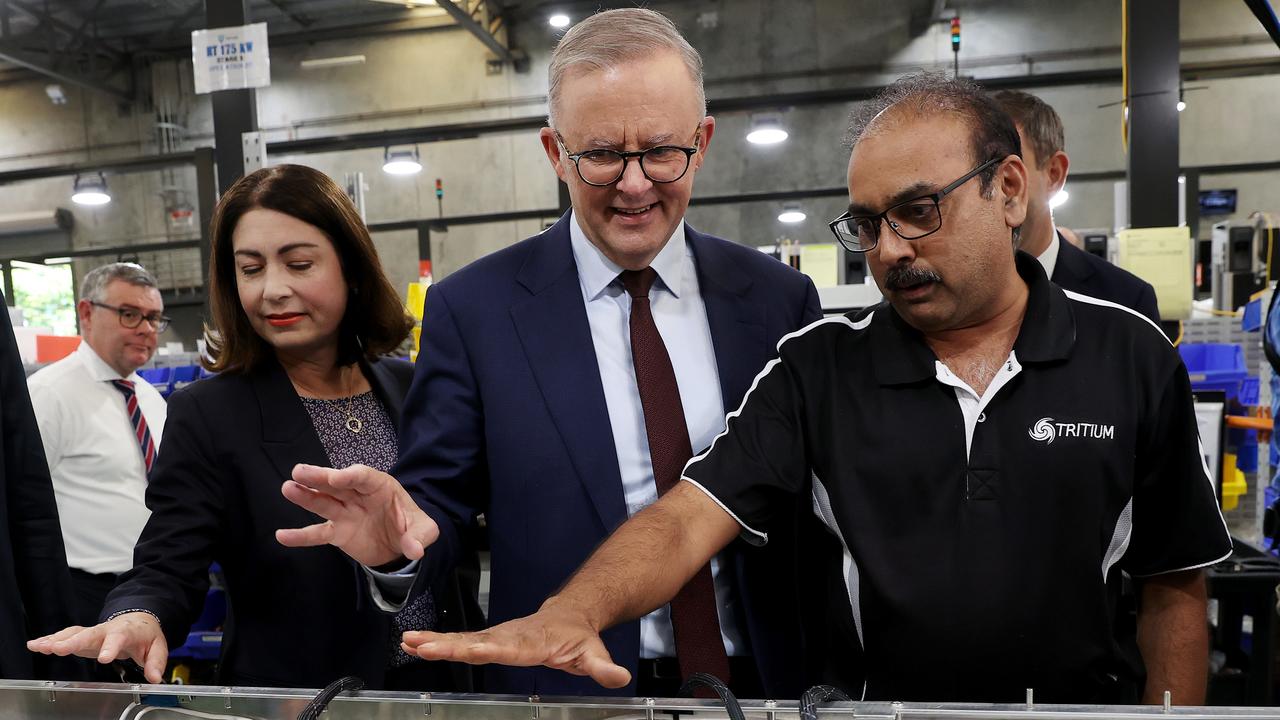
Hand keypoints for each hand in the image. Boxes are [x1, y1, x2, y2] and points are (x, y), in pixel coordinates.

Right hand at [27, 612, 167, 682]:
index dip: (111, 647)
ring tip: (39, 646)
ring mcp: (93, 632)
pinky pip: (65, 637)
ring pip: (73, 634)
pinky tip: (36, 645)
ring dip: (55, 640)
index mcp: (126, 631)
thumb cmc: (145, 634)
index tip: (104, 658)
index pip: (118, 638)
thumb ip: (155, 662)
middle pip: (88, 634)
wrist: (138, 620)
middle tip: (58, 648)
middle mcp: (106, 630)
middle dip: (73, 641)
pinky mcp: (83, 637)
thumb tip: (155, 678)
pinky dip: (50, 640)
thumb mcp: (158, 647)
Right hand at [276, 463, 439, 566]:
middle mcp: (358, 496)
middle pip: (337, 484)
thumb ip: (420, 537)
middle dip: (319, 477)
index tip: (336, 477)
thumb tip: (416, 550)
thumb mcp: (425, 530)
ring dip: (306, 496)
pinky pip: (317, 533)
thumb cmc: (411, 527)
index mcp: (380, 487)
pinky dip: (300, 536)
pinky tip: (282, 535)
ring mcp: (346, 513)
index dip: (350, 476)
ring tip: (288, 487)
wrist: (401, 545)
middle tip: (299, 471)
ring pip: (323, 502)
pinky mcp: (338, 532)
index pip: (363, 477)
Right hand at [401, 599, 630, 688]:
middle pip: (475, 641)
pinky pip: (460, 642)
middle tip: (420, 644)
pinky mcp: (489, 639)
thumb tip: (620, 677)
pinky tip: (415, 644)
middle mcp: (509, 636)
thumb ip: (603, 667)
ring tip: (408, 642)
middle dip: (447, 645)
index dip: (489, 649)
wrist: (571, 615)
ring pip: (462, 640)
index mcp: (531, 642)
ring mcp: (497, 636)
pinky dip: (437, 643)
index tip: (470, 649)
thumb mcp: (595, 653)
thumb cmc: (579, 635)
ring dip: (434, 642)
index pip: (507, 647)